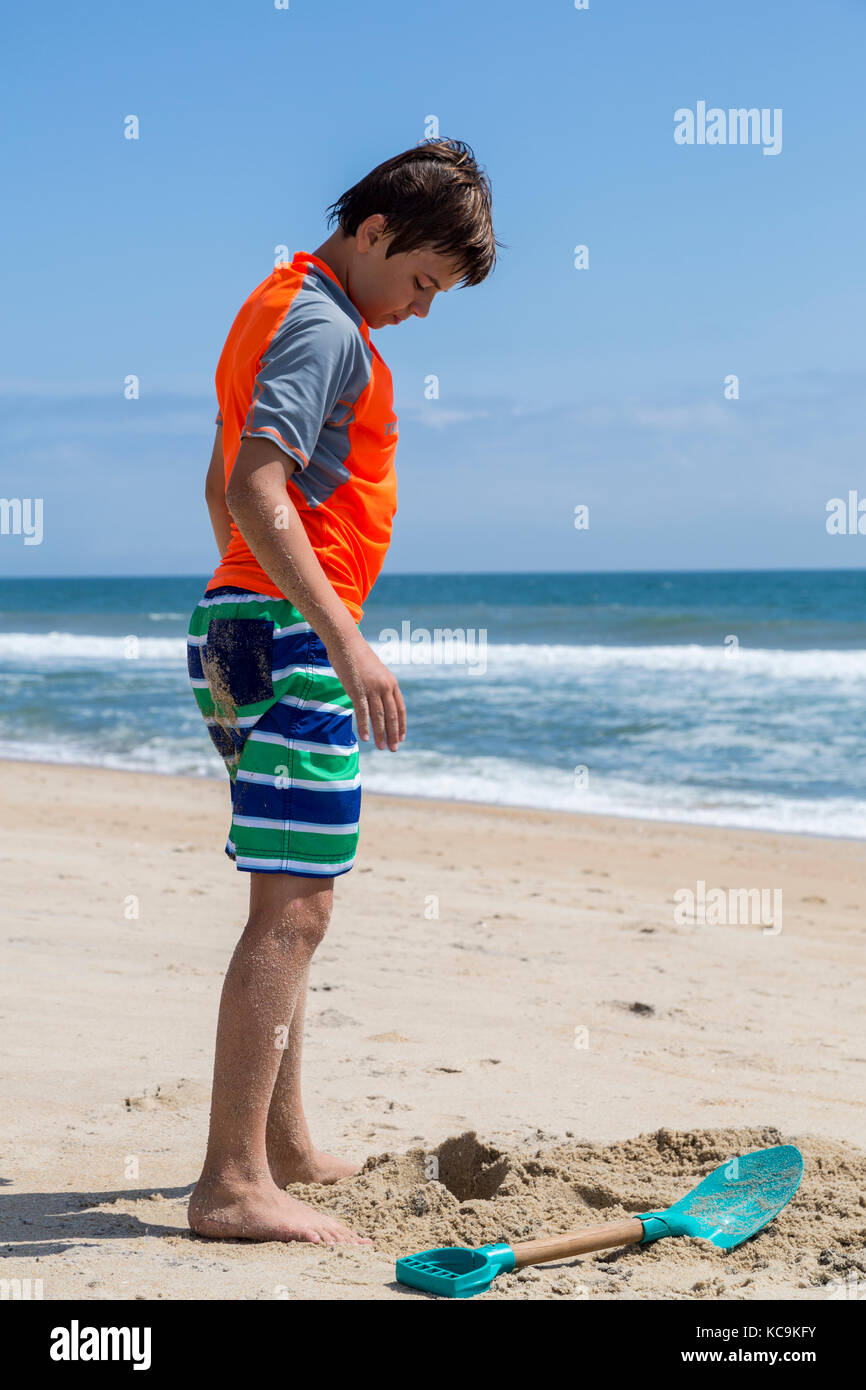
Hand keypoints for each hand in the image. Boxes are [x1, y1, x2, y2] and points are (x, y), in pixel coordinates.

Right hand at [325, 632, 405, 751]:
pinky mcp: (357, 690)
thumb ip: (379, 686)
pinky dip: (365, 726)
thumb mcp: (375, 672)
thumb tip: (378, 699)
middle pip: (392, 715)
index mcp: (392, 682)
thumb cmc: (358, 656)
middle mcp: (385, 686)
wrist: (346, 642)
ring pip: (379, 716)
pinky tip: (366, 738)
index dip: (401, 725)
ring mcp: (372, 688)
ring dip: (380, 734)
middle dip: (393, 734)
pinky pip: (363, 712)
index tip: (401, 738)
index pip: (400, 708)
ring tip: (381, 747)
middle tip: (393, 749)